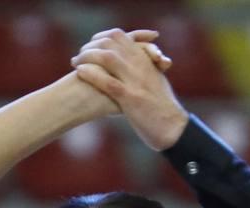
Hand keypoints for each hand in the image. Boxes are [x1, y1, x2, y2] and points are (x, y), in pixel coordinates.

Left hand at [72, 29, 189, 150]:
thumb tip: (135, 64)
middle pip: (110, 42)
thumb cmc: (164, 109)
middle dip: (90, 46)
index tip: (90, 46)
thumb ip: (145, 69)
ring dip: (87, 57)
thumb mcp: (156, 81)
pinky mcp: (131, 98)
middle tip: (79, 56)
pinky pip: (108, 81)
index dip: (100, 37)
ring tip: (75, 63)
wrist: (174, 129)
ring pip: (107, 58)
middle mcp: (140, 66)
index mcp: (146, 60)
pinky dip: (91, 74)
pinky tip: (80, 73)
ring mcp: (135, 81)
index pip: (119, 36)